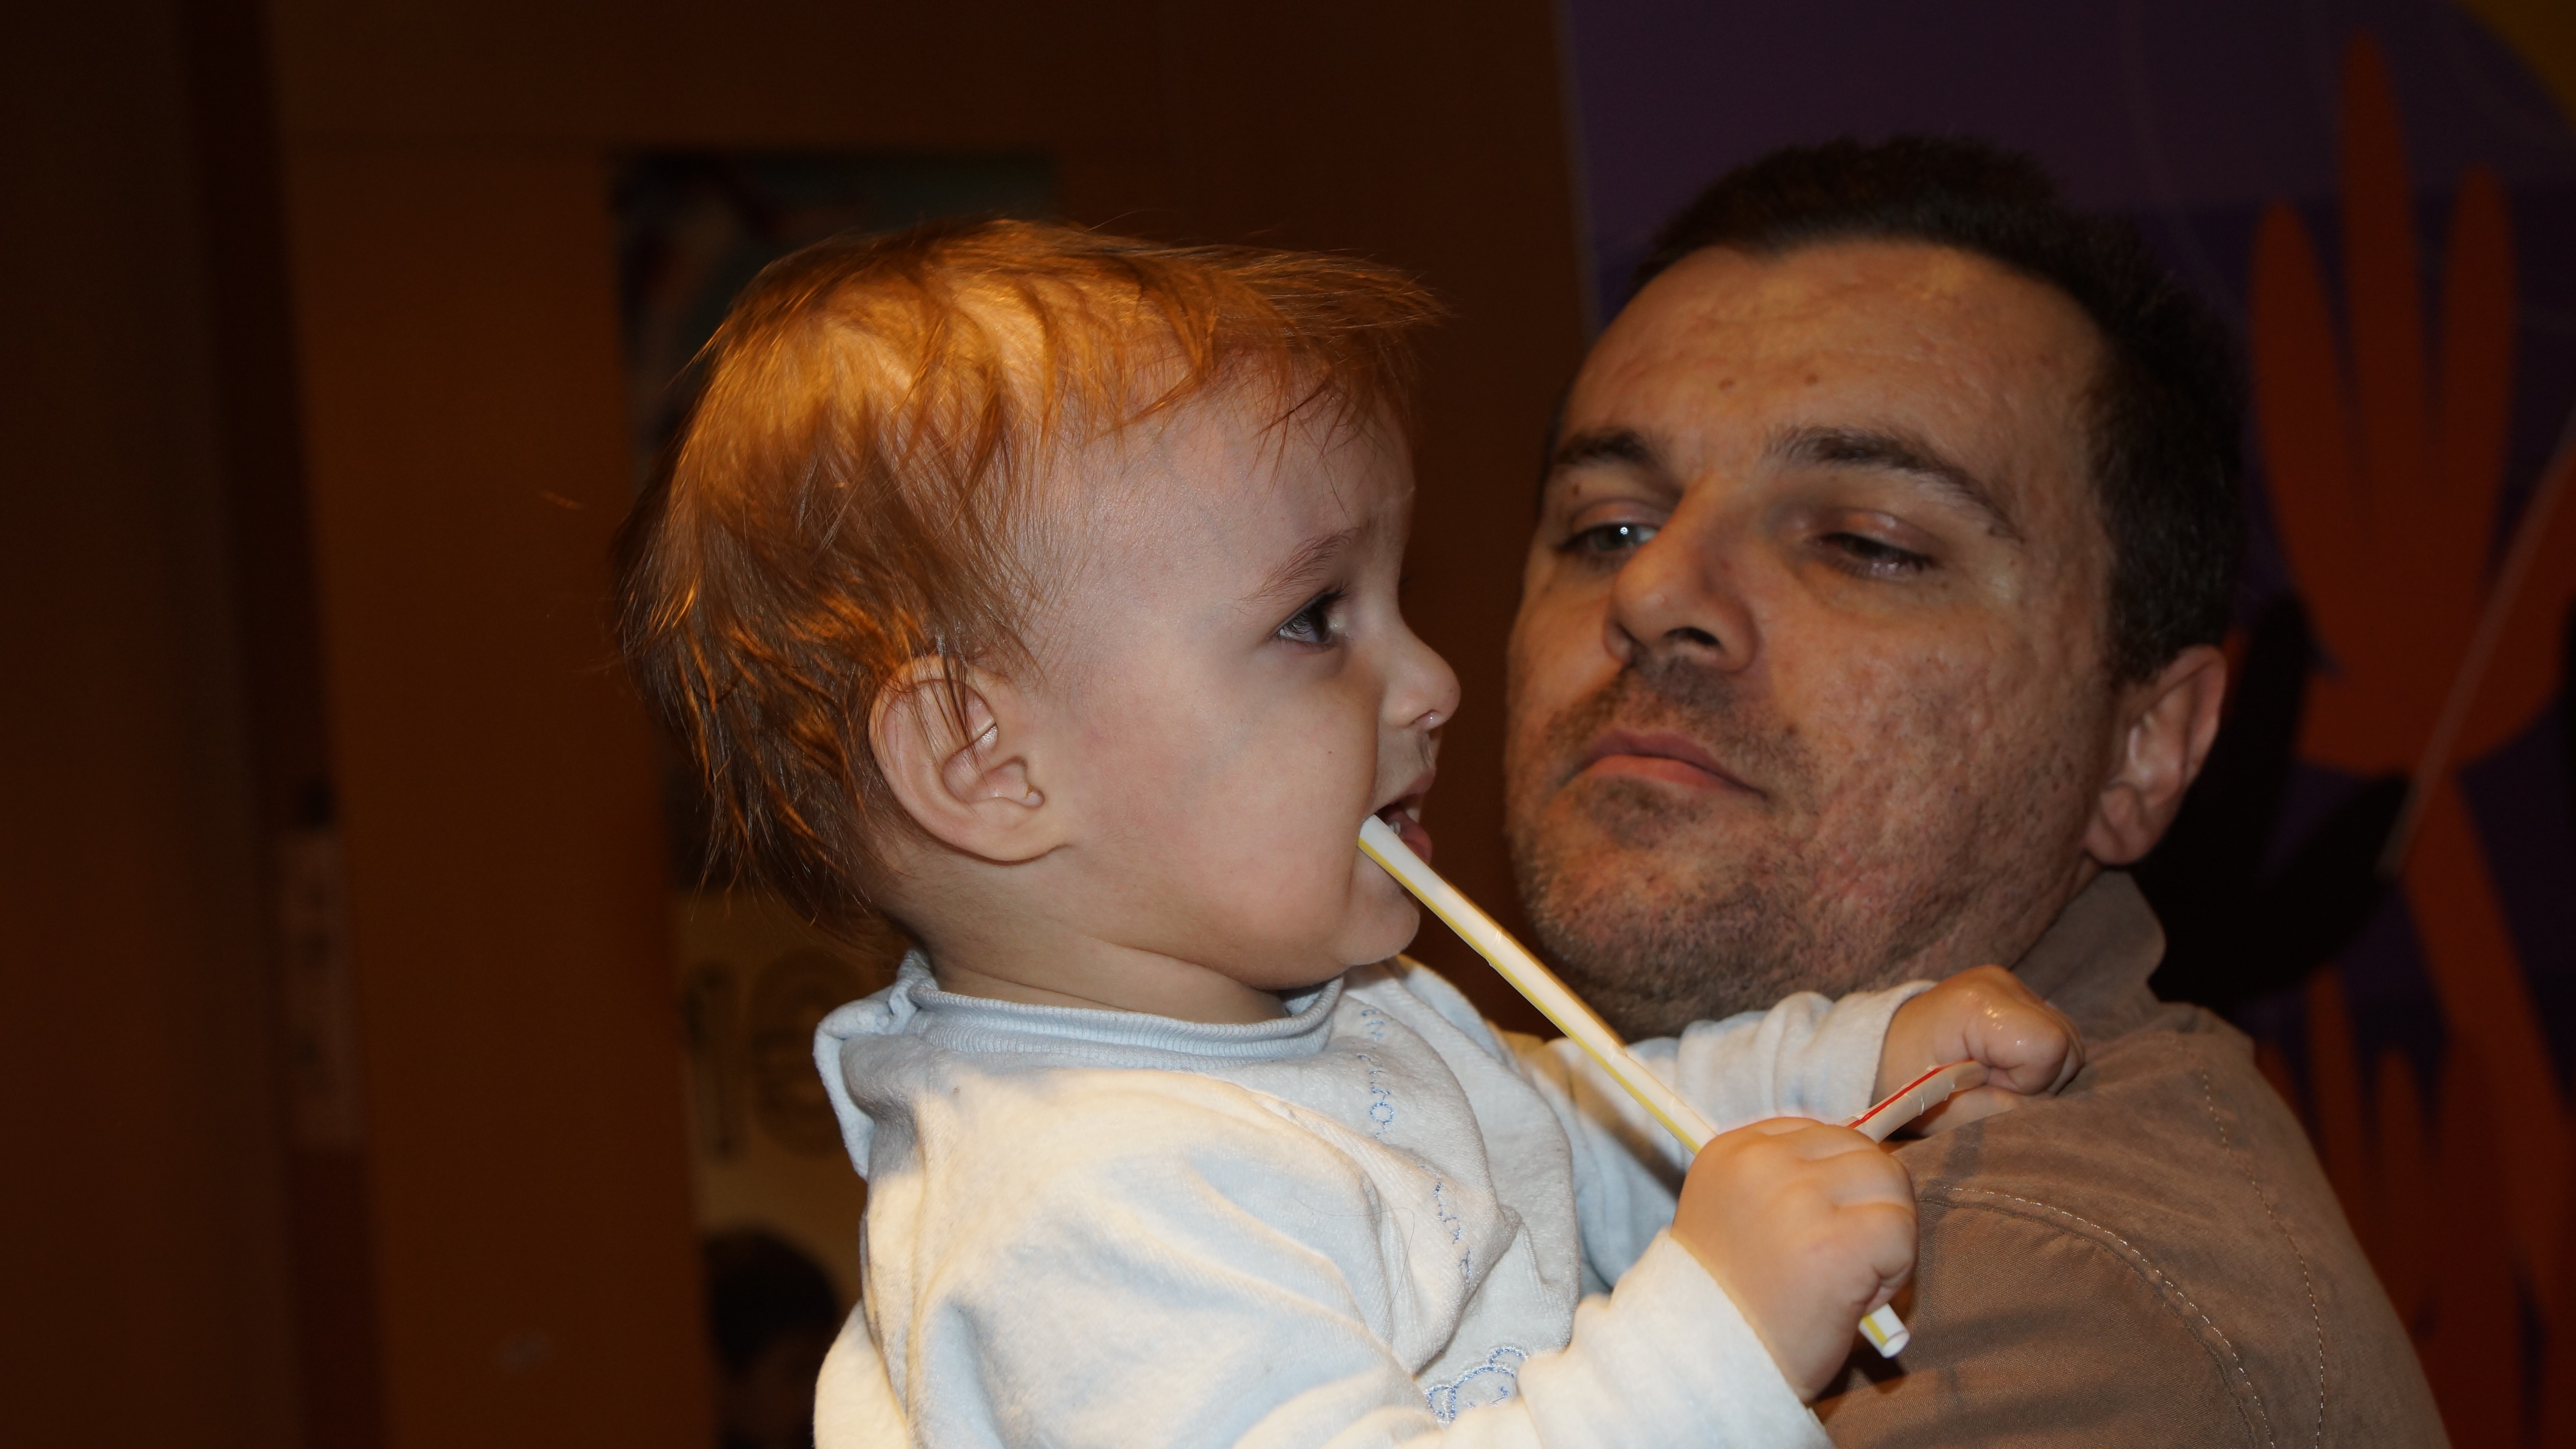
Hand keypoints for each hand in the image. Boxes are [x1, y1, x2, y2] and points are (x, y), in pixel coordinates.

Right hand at [1671, 1118, 1915, 1399]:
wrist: (1709, 1367)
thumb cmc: (1735, 1303)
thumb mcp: (1741, 1217)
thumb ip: (1788, 1182)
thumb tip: (1867, 1164)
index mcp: (1732, 1151)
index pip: (1823, 1133)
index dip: (1839, 1181)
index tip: (1821, 1225)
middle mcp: (1761, 1162)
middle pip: (1864, 1151)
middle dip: (1869, 1204)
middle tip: (1843, 1259)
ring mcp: (1798, 1197)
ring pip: (1890, 1183)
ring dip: (1887, 1233)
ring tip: (1849, 1278)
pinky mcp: (1838, 1241)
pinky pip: (1901, 1230)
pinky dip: (1896, 1270)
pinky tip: (1856, 1297)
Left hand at [1878, 966, 2081, 1135]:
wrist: (1881, 1052)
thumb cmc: (1903, 1084)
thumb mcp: (1941, 1112)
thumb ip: (1994, 1112)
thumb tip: (2041, 1110)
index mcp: (1975, 1005)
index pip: (2048, 1046)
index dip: (2030, 1082)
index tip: (1990, 1089)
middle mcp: (1999, 983)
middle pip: (2067, 1042)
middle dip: (2040, 1080)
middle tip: (1990, 1086)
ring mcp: (2010, 983)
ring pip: (2069, 1039)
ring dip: (2042, 1070)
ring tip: (1993, 1076)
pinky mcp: (2016, 993)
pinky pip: (2055, 1032)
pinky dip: (2037, 1057)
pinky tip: (2003, 1063)